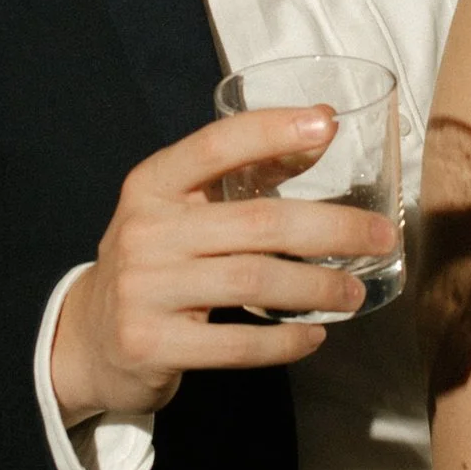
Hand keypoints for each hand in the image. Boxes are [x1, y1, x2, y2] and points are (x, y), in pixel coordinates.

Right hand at [50, 107, 398, 426]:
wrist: (89, 339)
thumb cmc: (155, 263)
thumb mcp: (181, 210)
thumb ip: (244, 174)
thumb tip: (322, 131)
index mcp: (151, 186)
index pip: (215, 145)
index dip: (272, 130)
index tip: (326, 124)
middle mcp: (145, 231)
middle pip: (259, 221)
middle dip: (333, 227)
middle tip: (381, 237)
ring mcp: (144, 289)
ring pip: (255, 280)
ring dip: (318, 287)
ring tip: (353, 293)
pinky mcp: (152, 344)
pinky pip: (236, 344)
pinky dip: (284, 342)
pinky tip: (313, 337)